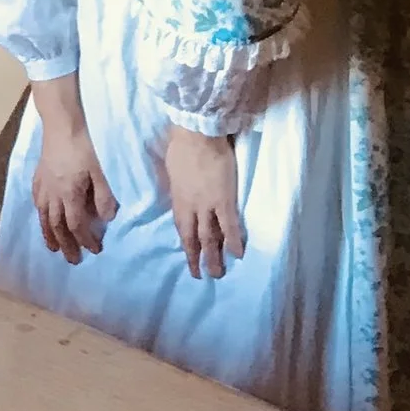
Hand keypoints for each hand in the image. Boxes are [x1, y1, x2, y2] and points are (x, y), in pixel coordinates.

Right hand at [28, 74, 115, 264]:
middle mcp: (53, 195)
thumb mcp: (101, 172)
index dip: (86, 240)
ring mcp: (43, 187)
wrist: (62, 125)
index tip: (95, 251)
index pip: (77, 225)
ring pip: (43, 217)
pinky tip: (42, 218)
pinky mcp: (38, 178)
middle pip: (57, 226)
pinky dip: (40, 216)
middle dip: (66, 245)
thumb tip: (105, 219)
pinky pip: (37, 203)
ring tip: (52, 248)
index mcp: (70, 194)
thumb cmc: (85, 147)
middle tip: (73, 260)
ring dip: (49, 235)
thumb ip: (104, 197)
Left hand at [165, 125, 245, 280]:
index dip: (186, 243)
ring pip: (210, 237)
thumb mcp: (171, 169)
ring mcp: (207, 205)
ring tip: (217, 274)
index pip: (181, 227)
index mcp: (177, 199)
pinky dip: (234, 241)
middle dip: (197, 258)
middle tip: (201, 276)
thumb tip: (177, 189)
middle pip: (193, 237)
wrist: (195, 134)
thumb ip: (176, 184)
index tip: (189, 256)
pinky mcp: (224, 200)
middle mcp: (191, 207)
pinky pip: (230, 225)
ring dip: (214, 256)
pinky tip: (238, 255)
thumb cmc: (181, 146)